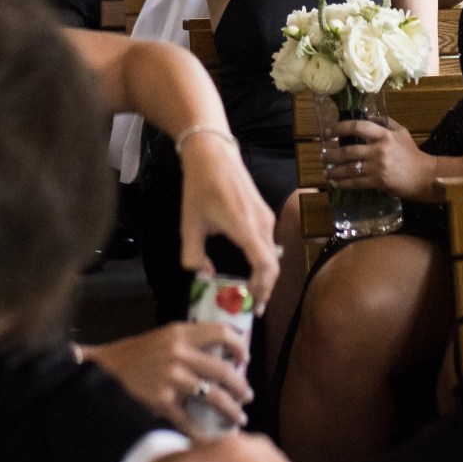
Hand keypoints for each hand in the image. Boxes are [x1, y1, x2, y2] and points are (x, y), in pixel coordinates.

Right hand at [85, 322, 251, 433]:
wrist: (103, 373)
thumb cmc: (134, 356)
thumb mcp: (162, 339)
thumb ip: (189, 344)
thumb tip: (223, 356)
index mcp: (180, 333)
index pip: (222, 332)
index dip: (239, 346)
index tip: (245, 358)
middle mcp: (179, 354)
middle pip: (224, 370)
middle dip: (241, 387)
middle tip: (247, 396)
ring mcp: (171, 379)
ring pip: (215, 397)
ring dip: (231, 410)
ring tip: (238, 418)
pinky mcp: (162, 402)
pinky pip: (191, 421)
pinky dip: (204, 433)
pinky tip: (213, 439)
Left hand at [177, 132, 281, 306]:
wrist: (213, 154)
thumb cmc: (199, 187)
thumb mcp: (189, 224)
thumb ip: (194, 256)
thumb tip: (206, 276)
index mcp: (244, 227)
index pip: (265, 265)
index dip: (262, 288)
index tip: (254, 305)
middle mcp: (262, 223)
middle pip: (273, 264)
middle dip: (265, 289)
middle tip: (254, 307)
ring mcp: (266, 217)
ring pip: (272, 254)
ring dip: (265, 276)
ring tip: (252, 293)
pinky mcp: (264, 213)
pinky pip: (268, 243)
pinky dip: (264, 262)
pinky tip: (252, 270)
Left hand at [324, 114, 436, 201]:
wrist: (425, 176)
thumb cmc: (412, 154)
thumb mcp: (401, 132)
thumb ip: (385, 122)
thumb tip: (367, 117)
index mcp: (384, 135)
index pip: (358, 127)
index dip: (340, 128)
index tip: (329, 132)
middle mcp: (379, 150)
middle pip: (349, 151)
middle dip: (332, 154)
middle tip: (323, 156)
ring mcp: (378, 167)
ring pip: (350, 168)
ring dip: (335, 171)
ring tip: (327, 171)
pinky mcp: (378, 182)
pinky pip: (356, 182)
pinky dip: (343, 183)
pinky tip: (335, 183)